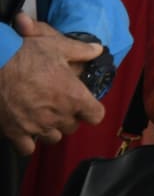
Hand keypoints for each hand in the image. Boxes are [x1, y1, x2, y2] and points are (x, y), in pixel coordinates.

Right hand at [0, 13, 105, 154]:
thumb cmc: (25, 54)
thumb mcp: (57, 46)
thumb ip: (81, 51)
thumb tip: (97, 49)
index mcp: (73, 96)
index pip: (96, 116)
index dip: (92, 110)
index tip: (85, 104)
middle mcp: (58, 115)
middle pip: (73, 126)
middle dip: (69, 116)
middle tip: (59, 104)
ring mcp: (36, 126)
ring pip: (53, 138)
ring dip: (51, 129)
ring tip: (42, 115)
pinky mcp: (15, 132)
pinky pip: (27, 148)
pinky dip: (28, 141)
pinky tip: (25, 128)